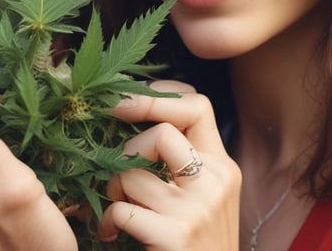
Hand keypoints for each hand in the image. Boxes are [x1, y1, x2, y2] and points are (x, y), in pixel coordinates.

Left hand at [98, 80, 240, 250]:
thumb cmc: (199, 247)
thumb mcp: (205, 200)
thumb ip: (184, 164)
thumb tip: (135, 119)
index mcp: (223, 167)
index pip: (199, 106)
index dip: (157, 97)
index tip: (126, 105)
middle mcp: (215, 182)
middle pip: (162, 130)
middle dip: (128, 148)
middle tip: (118, 170)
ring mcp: (197, 209)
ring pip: (133, 172)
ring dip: (113, 190)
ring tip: (116, 210)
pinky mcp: (176, 236)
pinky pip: (122, 208)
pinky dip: (108, 221)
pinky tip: (111, 233)